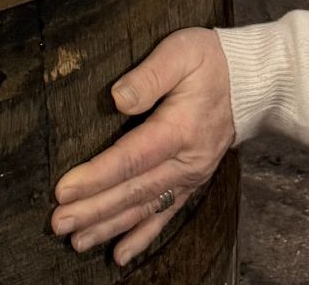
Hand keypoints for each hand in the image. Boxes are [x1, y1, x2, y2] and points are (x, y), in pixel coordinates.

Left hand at [50, 29, 234, 264]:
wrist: (251, 82)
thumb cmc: (210, 61)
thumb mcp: (180, 53)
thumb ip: (149, 75)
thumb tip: (117, 98)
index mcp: (179, 130)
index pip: (131, 159)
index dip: (96, 176)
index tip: (64, 190)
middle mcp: (185, 161)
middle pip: (133, 192)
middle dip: (94, 210)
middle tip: (58, 223)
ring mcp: (189, 177)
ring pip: (145, 209)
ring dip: (110, 227)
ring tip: (77, 242)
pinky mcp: (190, 182)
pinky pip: (164, 215)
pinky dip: (141, 236)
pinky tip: (120, 254)